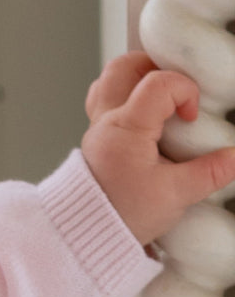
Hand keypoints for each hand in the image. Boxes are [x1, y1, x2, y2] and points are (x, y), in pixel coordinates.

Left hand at [81, 51, 234, 244]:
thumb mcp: (175, 195)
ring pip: (109, 81)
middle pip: (123, 67)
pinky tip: (148, 118)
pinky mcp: (97, 136)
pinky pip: (106, 101)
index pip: (157, 83)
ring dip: (137, 80)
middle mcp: (106, 119)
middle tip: (178, 86)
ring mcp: (97, 125)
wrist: (87, 229)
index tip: (193, 116)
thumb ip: (210, 173)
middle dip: (155, 67)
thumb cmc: (124, 213)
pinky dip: (127, 98)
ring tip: (164, 99)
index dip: (184, 89)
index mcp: (126, 127)